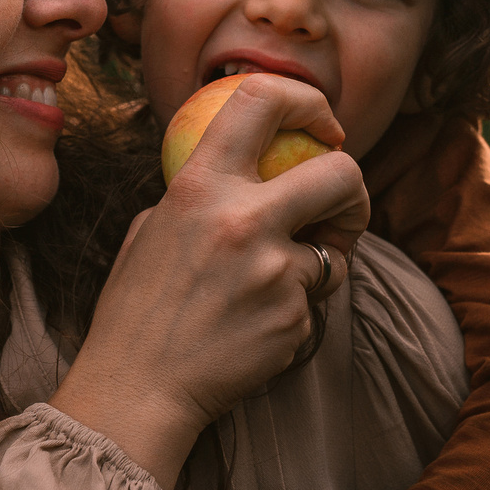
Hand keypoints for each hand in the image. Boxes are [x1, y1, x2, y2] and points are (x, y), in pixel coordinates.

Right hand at [51, 76, 367, 480]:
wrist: (136, 390)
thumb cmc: (137, 310)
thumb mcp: (154, 228)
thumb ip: (203, 192)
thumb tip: (252, 166)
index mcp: (198, 184)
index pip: (263, 99)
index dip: (308, 101)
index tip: (321, 125)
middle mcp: (241, 219)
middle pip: (342, 172)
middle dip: (353, 188)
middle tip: (339, 208)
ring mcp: (273, 272)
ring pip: (336, 250)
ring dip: (321, 262)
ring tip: (275, 284)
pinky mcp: (293, 318)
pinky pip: (315, 300)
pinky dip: (296, 310)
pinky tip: (254, 327)